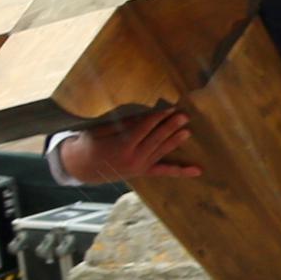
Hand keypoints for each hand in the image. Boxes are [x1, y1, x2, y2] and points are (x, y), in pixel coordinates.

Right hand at [58, 102, 201, 184]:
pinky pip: (165, 171)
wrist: (83, 167)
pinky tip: (197, 171)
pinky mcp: (144, 172)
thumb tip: (143, 115)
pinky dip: (182, 171)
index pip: (144, 129)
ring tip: (188, 131)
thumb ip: (122, 124)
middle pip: (155, 139)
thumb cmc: (90, 142)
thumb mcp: (101, 130)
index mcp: (122, 145)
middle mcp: (133, 158)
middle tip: (184, 116)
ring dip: (175, 141)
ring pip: (161, 152)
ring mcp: (140, 166)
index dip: (157, 117)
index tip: (169, 108)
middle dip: (170, 127)